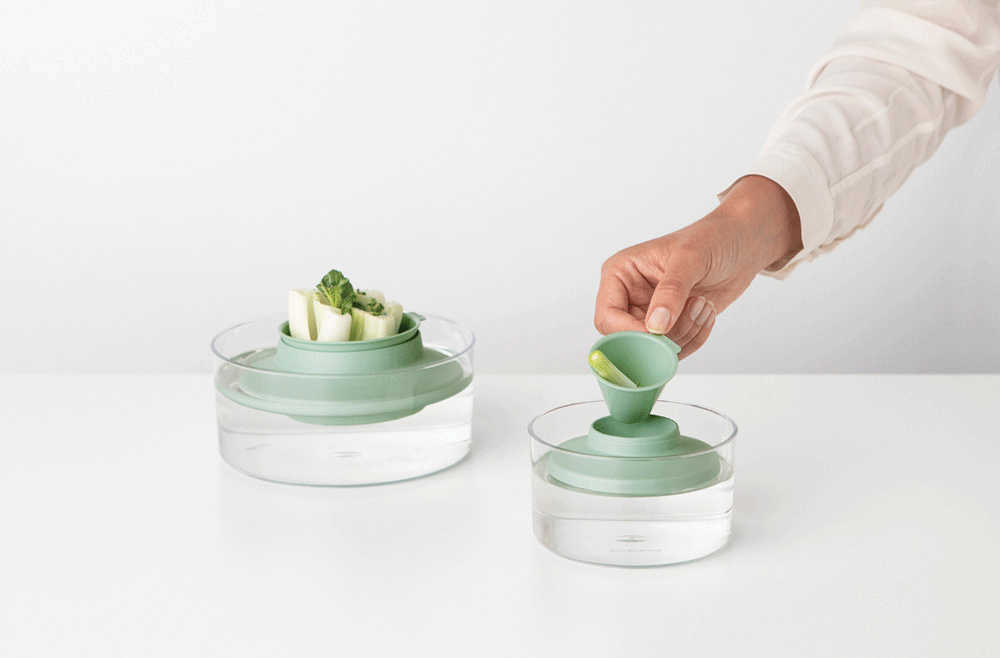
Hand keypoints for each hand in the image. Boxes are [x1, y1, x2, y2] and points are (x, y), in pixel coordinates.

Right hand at [594, 176, 801, 358]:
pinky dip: (694, 338)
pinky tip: (707, 312)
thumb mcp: (690, 258)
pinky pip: (674, 350)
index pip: (607, 316)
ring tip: (704, 305)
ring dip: (685, 335)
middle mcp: (629, 296)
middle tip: (692, 314)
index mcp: (620, 273)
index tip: (661, 333)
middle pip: (629, 339)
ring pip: (653, 349)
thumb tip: (656, 326)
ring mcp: (649, 313)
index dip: (630, 332)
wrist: (741, 244)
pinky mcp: (670, 326)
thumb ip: (671, 291)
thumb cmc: (713, 238)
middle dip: (663, 336)